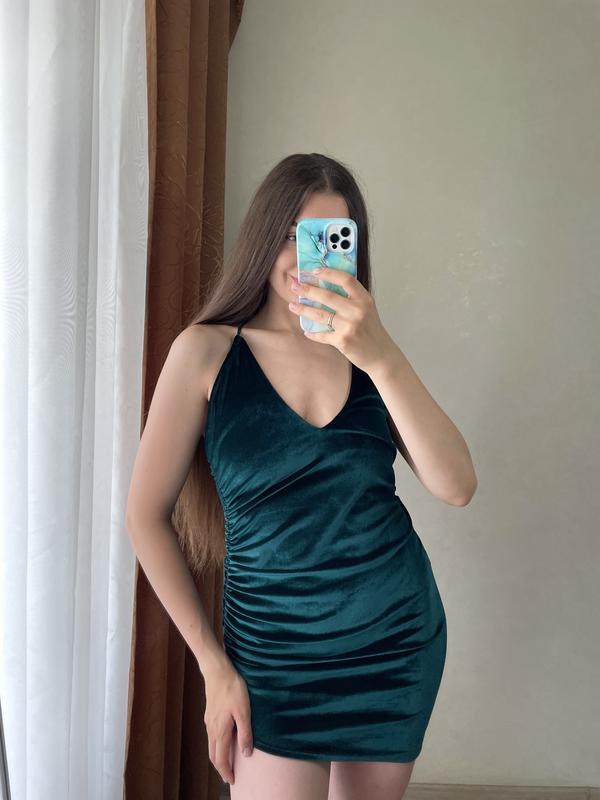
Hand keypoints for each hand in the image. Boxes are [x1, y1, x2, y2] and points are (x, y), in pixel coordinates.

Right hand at [202, 661, 253, 785]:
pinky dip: (216, 746)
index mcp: (220, 731)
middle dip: (221, 768)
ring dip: (218, 757)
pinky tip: (224, 742)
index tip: (232, 781)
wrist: (218, 671)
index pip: (221, 759)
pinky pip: (211, 737)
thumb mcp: (244, 711)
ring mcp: (208, 722)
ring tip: (228, 762)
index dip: (226, 772)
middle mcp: (211, 729)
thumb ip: (245, 733)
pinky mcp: (209, 715)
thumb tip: (246, 753)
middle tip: (230, 775)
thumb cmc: (233, 689)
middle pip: (213, 755)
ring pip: (211, 746)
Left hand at [288, 267, 395, 372]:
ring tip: (292, 305)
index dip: (328, 273)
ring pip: (321, 315)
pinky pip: (322, 335)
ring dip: (303, 310)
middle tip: (294, 286)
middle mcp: (358, 311)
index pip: (345, 280)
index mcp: (364, 299)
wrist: (381, 355)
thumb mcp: (367, 309)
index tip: (314, 271)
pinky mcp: (343, 341)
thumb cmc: (371, 331)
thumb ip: (352, 298)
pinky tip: (306, 330)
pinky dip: (313, 333)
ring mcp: (350, 326)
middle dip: (308, 290)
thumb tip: (325, 286)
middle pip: (328, 296)